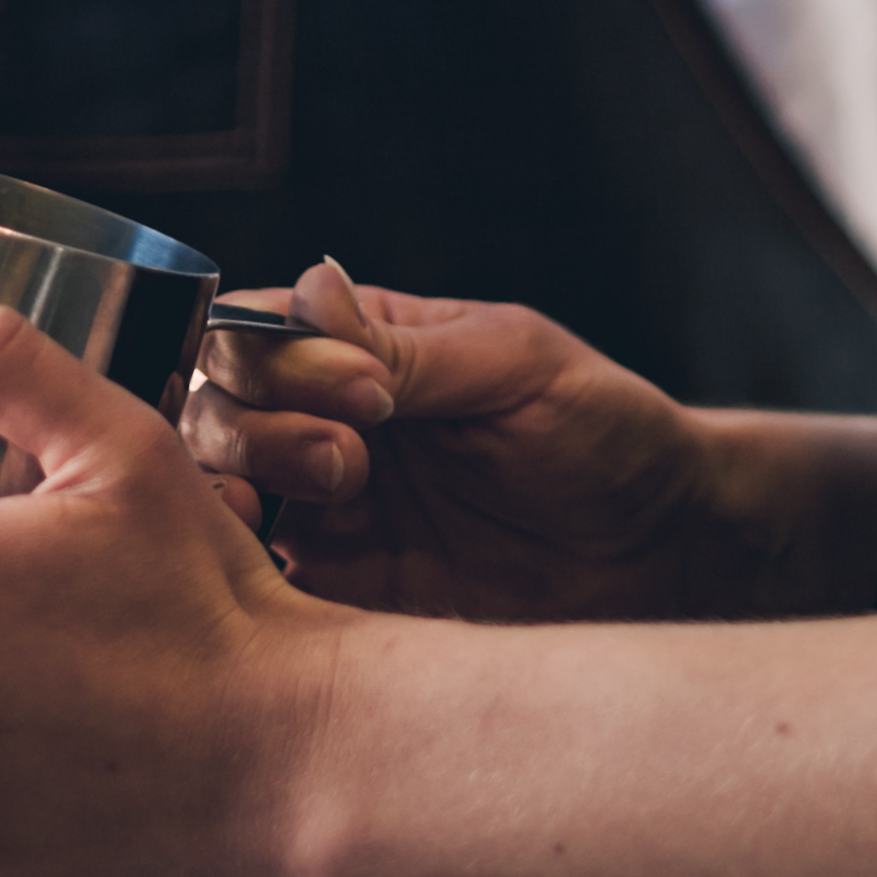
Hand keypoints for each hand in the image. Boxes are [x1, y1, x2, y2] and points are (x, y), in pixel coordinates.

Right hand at [182, 259, 857, 622]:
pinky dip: (249, 578)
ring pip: (218, 496)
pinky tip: (290, 573)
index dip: (280, 359)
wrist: (662, 548)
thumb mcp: (515, 366)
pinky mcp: (340, 591)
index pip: (256, 335)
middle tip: (354, 458)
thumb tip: (310, 285)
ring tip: (328, 502)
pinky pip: (255, 586)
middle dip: (263, 427)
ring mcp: (323, 512)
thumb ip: (405, 346)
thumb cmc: (604, 430)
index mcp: (358, 349)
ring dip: (245, 493)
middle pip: (214, 413)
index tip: (369, 393)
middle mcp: (320, 424)